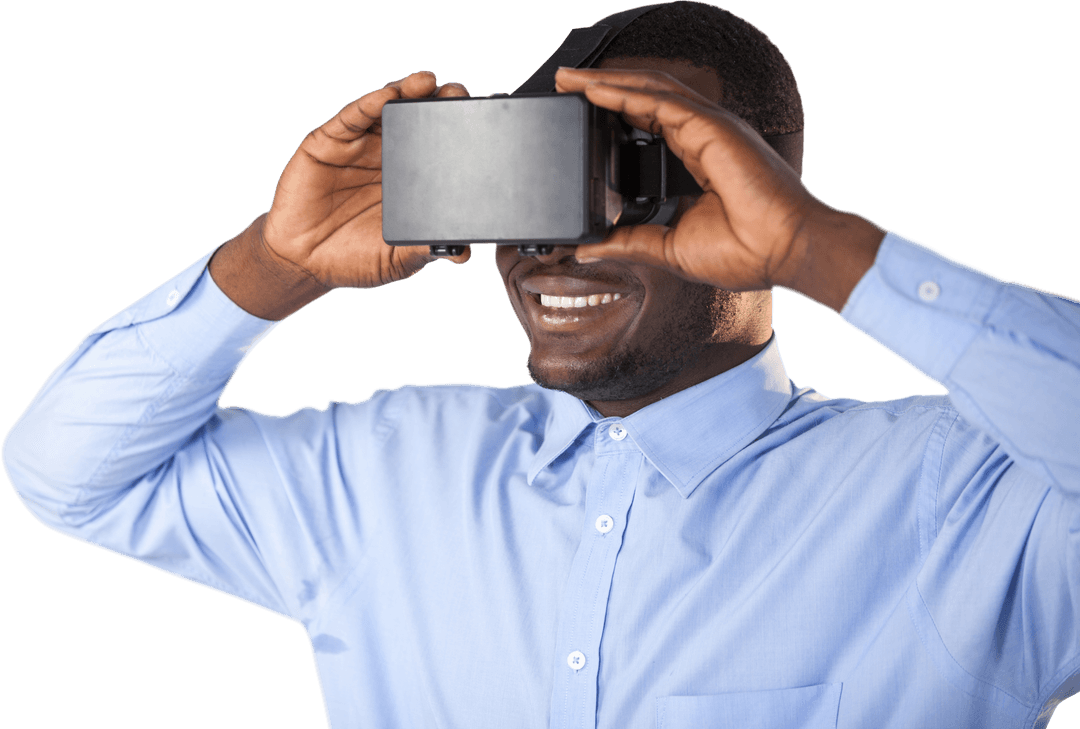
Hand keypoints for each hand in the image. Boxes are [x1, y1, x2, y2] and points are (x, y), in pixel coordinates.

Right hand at [263, 70, 471, 289]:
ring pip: (389, 110)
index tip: (488, 119)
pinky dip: (372, 103)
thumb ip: (426, 252)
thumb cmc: (353, 260)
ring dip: (410, 92)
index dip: (462, 132)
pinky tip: (389, 94)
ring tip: (430, 83)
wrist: (303, 262)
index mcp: (413, 181)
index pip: (442, 148)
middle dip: (442, 104)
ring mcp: (361, 145)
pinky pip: (353, 116)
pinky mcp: (330, 141)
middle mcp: (390, 156)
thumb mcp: (399, 261)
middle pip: (420, 120)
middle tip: (462, 95)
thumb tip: (463, 252)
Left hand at [554, 67, 884, 312]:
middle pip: (643, 97)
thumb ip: (629, 243)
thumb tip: (587, 248)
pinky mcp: (711, 128)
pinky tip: (594, 90)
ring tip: (569, 78)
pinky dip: (624, 92)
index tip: (578, 112)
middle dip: (601, 87)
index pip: (646, 123)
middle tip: (563, 83)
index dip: (612, 111)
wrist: (786, 252)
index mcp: (696, 158)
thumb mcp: (669, 249)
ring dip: (606, 81)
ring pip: (648, 90)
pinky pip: (659, 101)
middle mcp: (702, 135)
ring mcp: (709, 127)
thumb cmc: (745, 252)